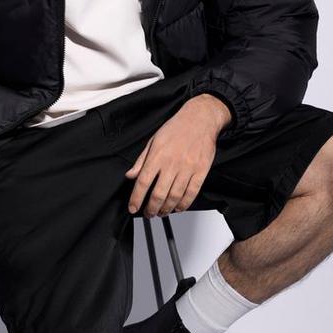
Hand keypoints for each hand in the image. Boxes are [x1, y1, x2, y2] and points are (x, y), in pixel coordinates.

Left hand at [125, 94, 231, 217]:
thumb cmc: (177, 127)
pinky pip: (191, 193)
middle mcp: (172, 163)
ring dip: (166, 209)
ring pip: (174, 197)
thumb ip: (141, 160)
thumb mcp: (153, 140)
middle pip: (159, 194)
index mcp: (158, 155)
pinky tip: (178, 207)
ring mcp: (187, 168)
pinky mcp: (201, 171)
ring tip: (161, 212)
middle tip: (148, 213)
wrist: (201, 119)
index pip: (143, 182)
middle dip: (151, 209)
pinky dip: (183, 205)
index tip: (133, 207)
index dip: (136, 198)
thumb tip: (131, 175)